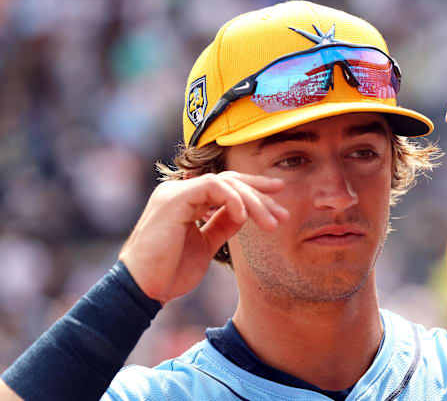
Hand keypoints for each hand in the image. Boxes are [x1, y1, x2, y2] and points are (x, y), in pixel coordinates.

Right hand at [118, 172, 288, 304]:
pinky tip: (244, 217)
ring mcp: (175, 193)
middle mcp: (179, 191)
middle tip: (282, 213)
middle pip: (229, 181)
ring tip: (271, 223)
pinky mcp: (174, 199)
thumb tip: (244, 214)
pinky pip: (212, 188)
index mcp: (185, 201)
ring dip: (253, 201)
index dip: (253, 191)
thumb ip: (222, 226)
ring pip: (225, 183)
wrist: (141, 289)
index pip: (225, 186)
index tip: (277, 202)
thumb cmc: (169, 271)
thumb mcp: (205, 245)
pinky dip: (233, 199)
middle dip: (260, 194)